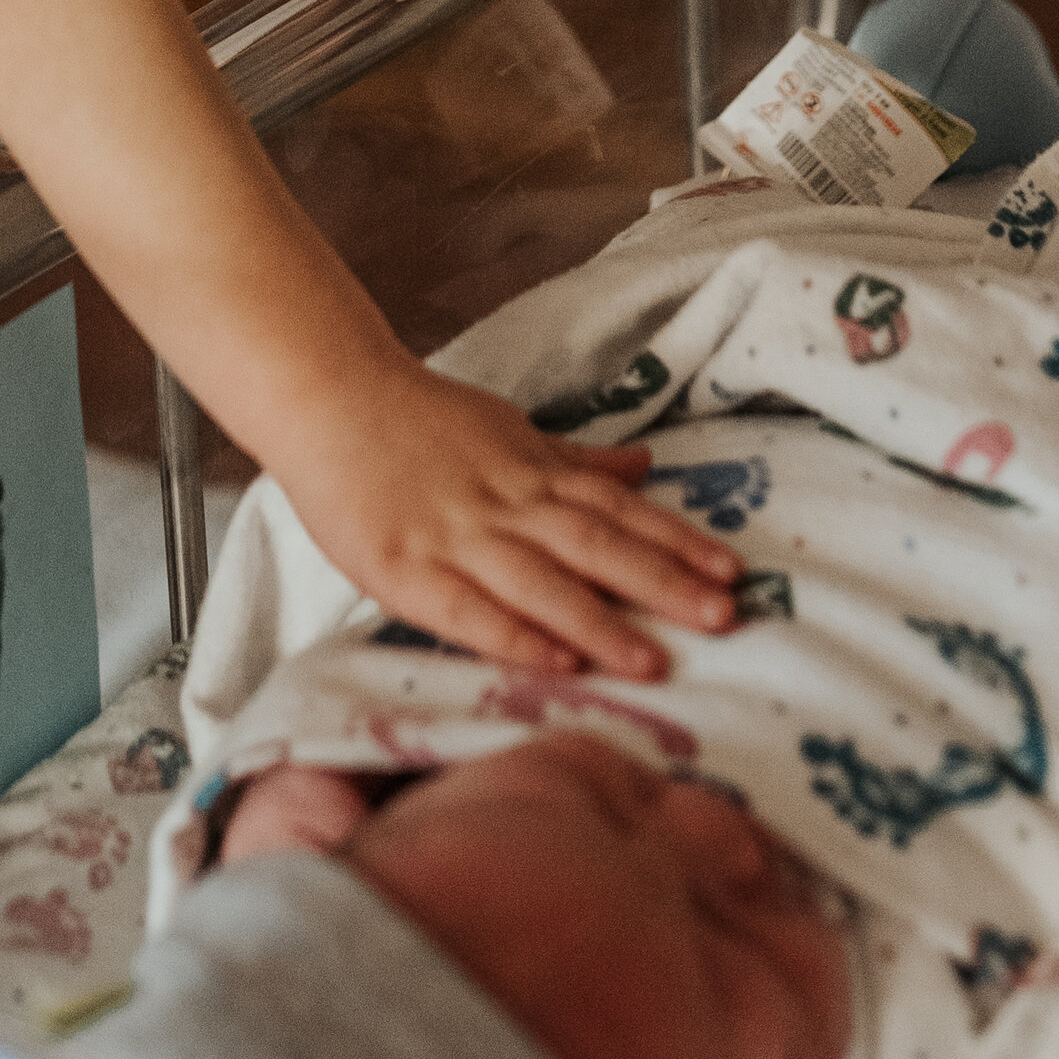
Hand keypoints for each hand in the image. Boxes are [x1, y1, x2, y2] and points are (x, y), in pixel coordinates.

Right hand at [275, 359, 737, 680]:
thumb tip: (645, 468)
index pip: (616, 509)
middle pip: (594, 545)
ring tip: (655, 660)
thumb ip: (573, 460)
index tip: (730, 571)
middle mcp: (503, 503)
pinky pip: (466, 610)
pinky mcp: (403, 569)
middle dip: (661, 583)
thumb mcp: (506, 431)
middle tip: (723, 617)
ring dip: (601, 622)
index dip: (675, 540)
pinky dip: (513, 636)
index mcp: (529, 471)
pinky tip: (555, 664)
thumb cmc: (417, 420)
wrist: (327, 394)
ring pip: (540, 581)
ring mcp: (453, 537)